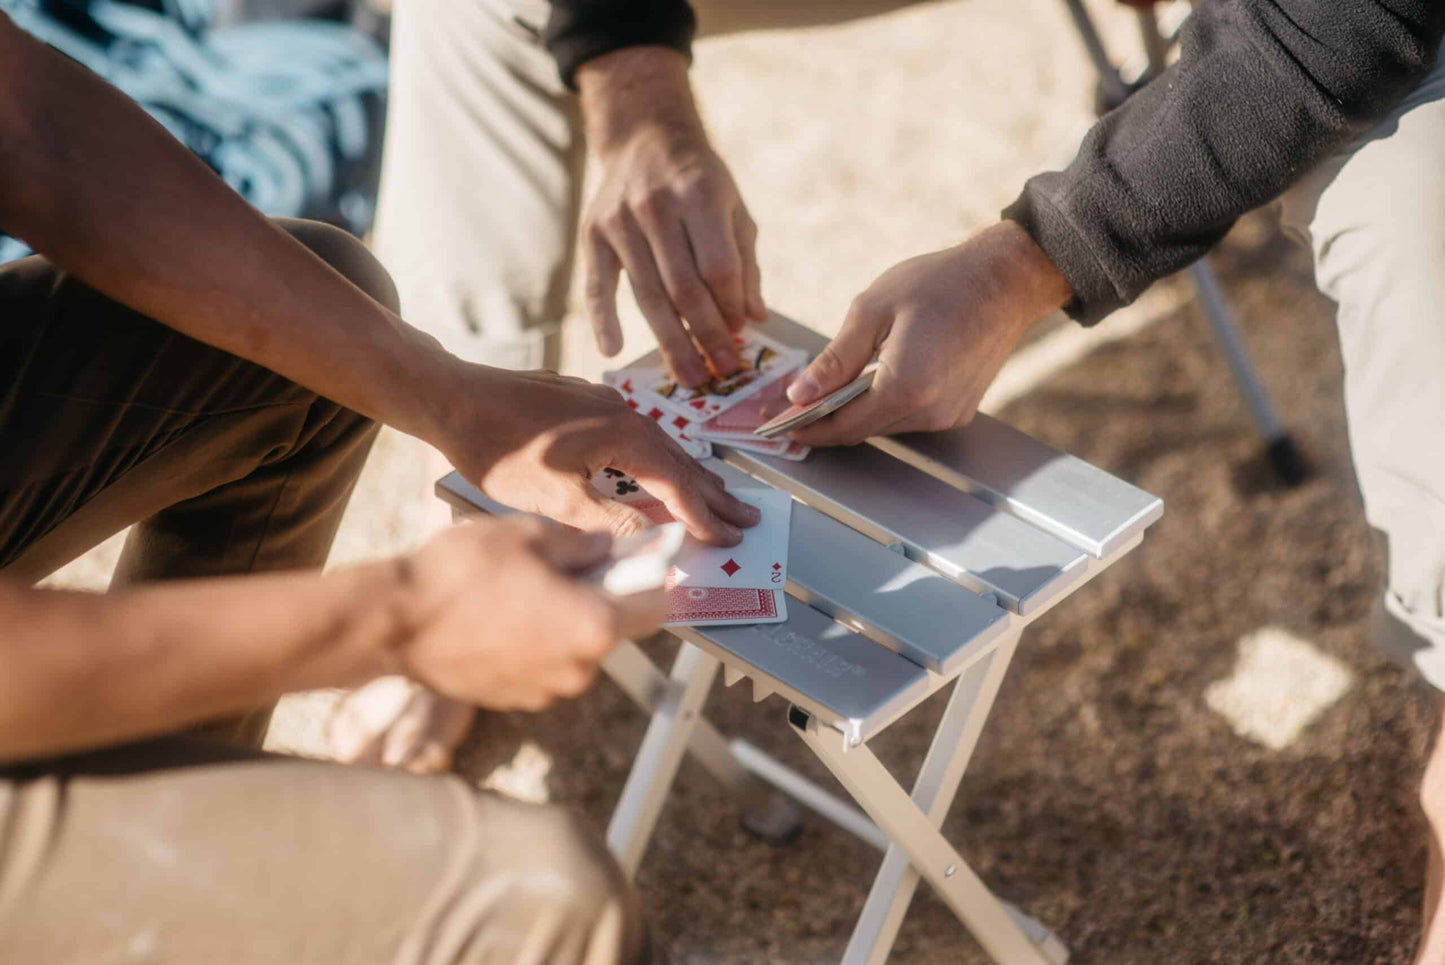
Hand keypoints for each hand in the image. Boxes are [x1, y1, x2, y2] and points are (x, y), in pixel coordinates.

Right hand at [395, 518, 662, 711]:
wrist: (394, 623)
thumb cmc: (461, 573)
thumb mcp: (530, 535)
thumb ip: (583, 543)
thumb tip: (607, 547)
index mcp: (595, 626)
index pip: (656, 607)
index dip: (650, 578)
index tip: (637, 560)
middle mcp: (580, 669)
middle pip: (613, 628)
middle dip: (600, 596)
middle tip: (566, 564)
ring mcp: (547, 691)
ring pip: (576, 648)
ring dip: (564, 620)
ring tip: (521, 588)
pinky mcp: (516, 700)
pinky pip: (544, 666)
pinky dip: (535, 642)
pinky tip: (499, 614)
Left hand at [433, 364, 758, 545]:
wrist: (453, 396)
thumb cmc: (497, 448)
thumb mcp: (552, 496)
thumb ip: (607, 519)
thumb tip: (650, 540)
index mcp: (623, 435)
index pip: (676, 484)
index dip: (703, 516)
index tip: (728, 539)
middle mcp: (623, 413)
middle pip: (680, 461)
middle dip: (714, 494)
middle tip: (747, 518)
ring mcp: (605, 403)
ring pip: (661, 446)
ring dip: (689, 476)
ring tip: (716, 497)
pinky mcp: (586, 402)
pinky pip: (639, 436)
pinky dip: (659, 460)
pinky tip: (659, 469)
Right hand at [577, 47, 765, 386]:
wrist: (645, 137)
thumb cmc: (700, 181)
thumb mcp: (734, 210)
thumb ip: (745, 263)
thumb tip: (754, 318)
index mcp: (701, 195)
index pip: (718, 268)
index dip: (730, 307)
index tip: (739, 336)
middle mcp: (657, 206)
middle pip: (684, 288)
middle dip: (705, 335)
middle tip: (720, 372)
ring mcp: (621, 220)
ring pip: (648, 294)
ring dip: (670, 342)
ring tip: (689, 376)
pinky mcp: (593, 234)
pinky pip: (597, 285)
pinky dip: (604, 319)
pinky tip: (613, 350)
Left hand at [783, 222, 1073, 446]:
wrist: (1007, 280)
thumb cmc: (942, 283)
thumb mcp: (873, 310)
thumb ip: (834, 360)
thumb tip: (799, 395)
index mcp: (905, 387)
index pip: (843, 427)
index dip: (806, 428)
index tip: (777, 423)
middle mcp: (929, 412)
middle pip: (861, 430)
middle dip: (824, 419)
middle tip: (790, 401)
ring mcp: (948, 415)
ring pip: (883, 425)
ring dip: (854, 411)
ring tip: (827, 387)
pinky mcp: (959, 410)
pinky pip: (908, 416)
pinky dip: (883, 403)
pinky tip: (870, 379)